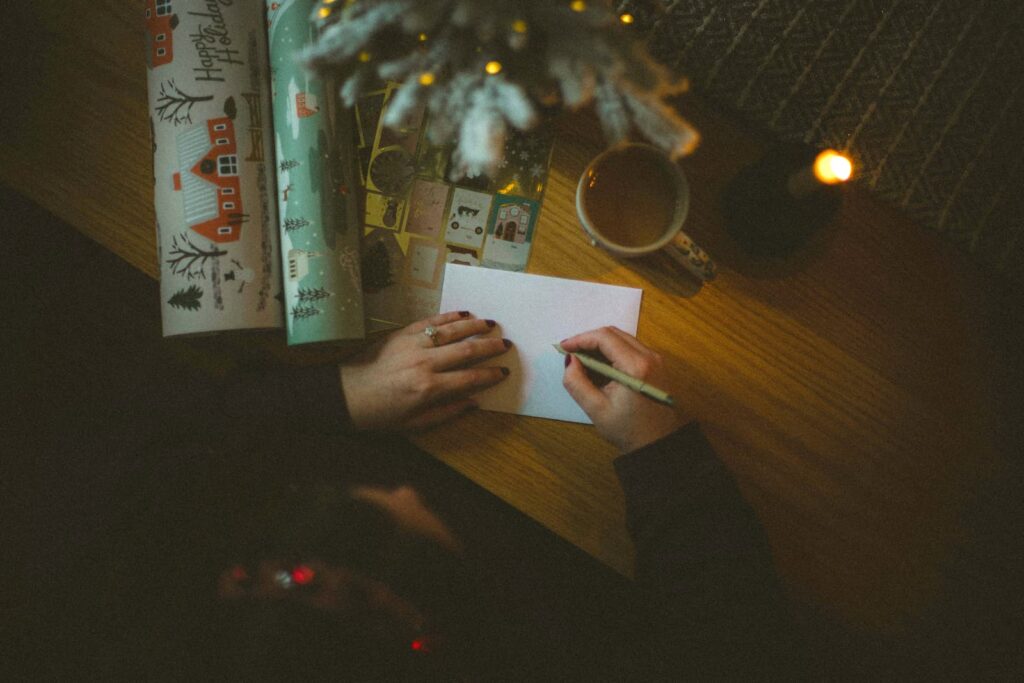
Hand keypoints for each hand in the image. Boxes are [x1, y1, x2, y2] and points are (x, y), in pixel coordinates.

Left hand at [340, 311, 510, 430]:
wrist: (343, 396)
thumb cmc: (378, 416)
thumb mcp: (413, 425)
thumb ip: (446, 412)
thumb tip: (474, 402)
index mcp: (429, 388)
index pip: (469, 378)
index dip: (489, 375)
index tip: (503, 371)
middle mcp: (424, 363)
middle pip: (465, 351)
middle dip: (489, 347)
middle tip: (506, 344)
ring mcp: (413, 345)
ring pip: (451, 331)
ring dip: (474, 327)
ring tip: (491, 324)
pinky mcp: (401, 333)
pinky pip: (430, 321)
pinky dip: (449, 317)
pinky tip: (463, 314)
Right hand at [561, 327, 685, 452]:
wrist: (658, 443)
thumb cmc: (629, 431)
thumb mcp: (596, 409)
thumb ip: (576, 382)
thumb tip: (570, 360)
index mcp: (636, 367)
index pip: (604, 338)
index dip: (580, 339)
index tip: (564, 347)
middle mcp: (649, 357)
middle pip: (613, 334)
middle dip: (589, 340)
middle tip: (570, 353)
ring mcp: (655, 359)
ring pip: (622, 339)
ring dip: (600, 345)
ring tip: (582, 361)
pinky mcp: (655, 365)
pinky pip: (630, 348)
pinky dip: (612, 352)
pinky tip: (599, 367)